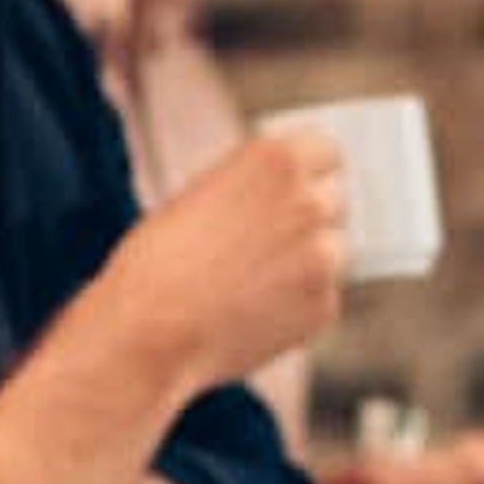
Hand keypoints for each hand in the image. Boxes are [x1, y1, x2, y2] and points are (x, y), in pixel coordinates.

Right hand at [87, 128, 348, 397]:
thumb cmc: (158, 263)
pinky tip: (252, 311)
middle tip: (265, 243)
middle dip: (307, 218)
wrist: (149, 331)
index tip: (296, 189)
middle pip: (334, 200)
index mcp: (278, 161)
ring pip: (332, 251)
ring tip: (250, 282)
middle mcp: (310, 202)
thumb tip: (285, 194)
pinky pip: (322, 297)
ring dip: (306, 263)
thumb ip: (256, 186)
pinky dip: (298, 305)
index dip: (308, 174)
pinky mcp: (324, 306)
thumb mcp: (203, 195)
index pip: (327, 152)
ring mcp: (324, 257)